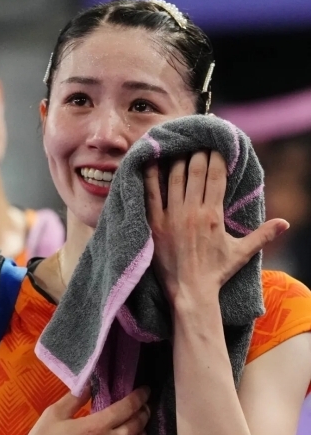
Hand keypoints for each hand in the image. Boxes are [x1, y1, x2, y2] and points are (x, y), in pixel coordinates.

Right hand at [15, 386, 149, 434]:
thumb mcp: (54, 413)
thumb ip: (75, 397)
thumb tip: (90, 382)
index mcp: (95, 426)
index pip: (127, 408)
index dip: (140, 397)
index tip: (145, 391)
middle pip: (137, 426)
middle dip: (144, 413)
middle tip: (143, 407)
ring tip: (138, 429)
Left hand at [144, 151, 288, 304]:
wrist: (190, 292)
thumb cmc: (216, 273)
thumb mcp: (241, 253)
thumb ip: (262, 235)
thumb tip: (285, 223)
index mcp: (214, 215)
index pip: (216, 177)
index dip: (216, 158)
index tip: (215, 146)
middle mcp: (193, 211)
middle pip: (196, 171)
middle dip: (198, 153)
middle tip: (197, 142)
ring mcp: (173, 216)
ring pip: (175, 178)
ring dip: (178, 159)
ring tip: (178, 146)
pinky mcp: (156, 223)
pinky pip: (151, 194)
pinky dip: (150, 175)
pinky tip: (149, 160)